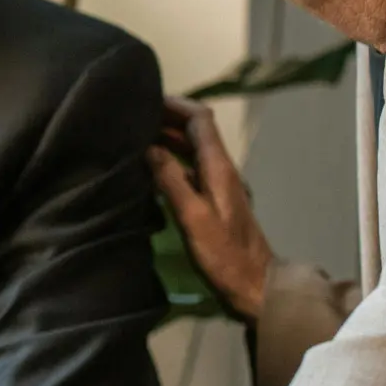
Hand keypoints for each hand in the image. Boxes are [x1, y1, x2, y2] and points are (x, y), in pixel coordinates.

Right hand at [149, 95, 274, 318]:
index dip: (175, 105)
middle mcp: (220, 170)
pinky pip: (188, 169)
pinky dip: (169, 161)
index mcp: (219, 167)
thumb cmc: (224, 255)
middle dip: (166, 118)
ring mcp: (217, 185)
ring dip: (167, 139)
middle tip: (131, 117)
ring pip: (191, 149)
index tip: (145, 99)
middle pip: (196, 131)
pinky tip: (148, 169)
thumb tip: (149, 148)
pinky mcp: (212, 201)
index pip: (200, 119)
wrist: (255, 285)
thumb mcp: (193, 218)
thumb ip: (172, 180)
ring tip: (134, 138)